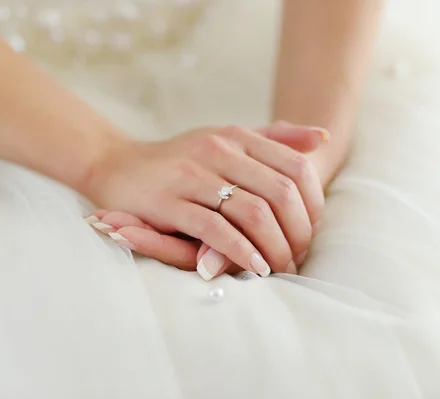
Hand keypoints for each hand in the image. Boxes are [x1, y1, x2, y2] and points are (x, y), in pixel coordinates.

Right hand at [85, 122, 327, 277]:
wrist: (117, 166)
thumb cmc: (180, 160)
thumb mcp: (225, 140)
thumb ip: (272, 138)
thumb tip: (322, 137)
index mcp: (236, 137)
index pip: (296, 168)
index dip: (314, 204)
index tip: (310, 230)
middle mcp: (217, 150)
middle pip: (280, 193)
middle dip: (298, 232)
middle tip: (298, 257)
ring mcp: (191, 174)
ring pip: (252, 212)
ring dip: (274, 247)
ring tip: (280, 267)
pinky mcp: (167, 201)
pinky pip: (214, 228)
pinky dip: (240, 251)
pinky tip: (254, 267)